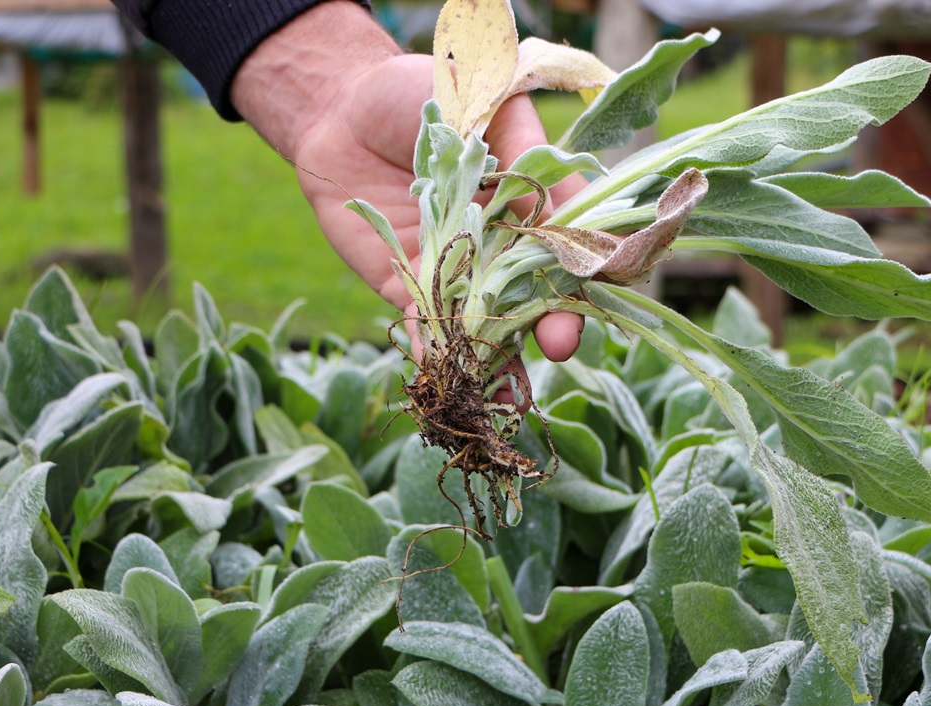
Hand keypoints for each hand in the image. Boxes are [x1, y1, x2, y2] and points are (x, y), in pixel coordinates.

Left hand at [230, 2, 584, 374]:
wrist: (341, 107)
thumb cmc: (422, 94)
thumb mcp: (489, 108)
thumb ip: (526, 155)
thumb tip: (560, 210)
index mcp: (530, 209)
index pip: (565, 253)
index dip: (579, 278)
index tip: (589, 290)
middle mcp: (499, 248)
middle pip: (532, 297)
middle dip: (548, 324)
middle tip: (560, 346)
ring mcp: (455, 272)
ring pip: (484, 323)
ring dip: (496, 357)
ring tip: (506, 386)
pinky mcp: (408, 286)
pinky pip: (425, 326)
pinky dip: (433, 349)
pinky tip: (441, 369)